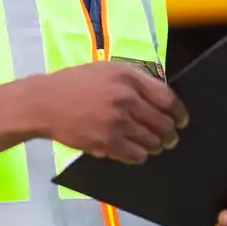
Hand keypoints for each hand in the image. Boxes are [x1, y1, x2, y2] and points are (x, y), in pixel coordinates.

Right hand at [30, 61, 187, 164]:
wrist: (44, 102)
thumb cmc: (74, 83)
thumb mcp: (106, 70)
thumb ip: (134, 80)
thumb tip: (159, 98)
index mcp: (128, 77)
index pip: (167, 98)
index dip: (179, 112)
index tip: (182, 120)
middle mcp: (126, 98)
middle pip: (163, 123)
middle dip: (170, 134)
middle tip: (170, 138)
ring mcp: (117, 122)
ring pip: (151, 141)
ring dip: (156, 146)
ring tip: (153, 146)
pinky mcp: (106, 142)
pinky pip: (136, 155)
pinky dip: (140, 155)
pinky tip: (135, 151)